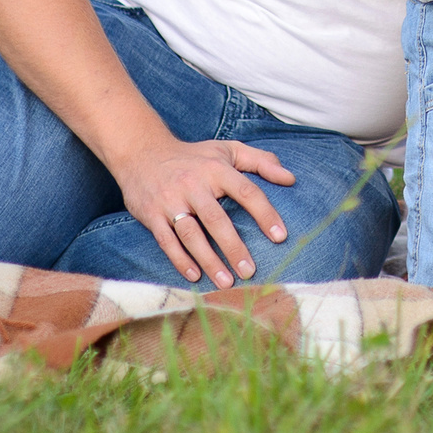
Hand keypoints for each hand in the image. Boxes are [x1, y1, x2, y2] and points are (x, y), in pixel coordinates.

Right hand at [113, 134, 296, 287]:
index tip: (280, 237)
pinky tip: (195, 276)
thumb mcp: (227, 150)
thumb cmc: (194, 156)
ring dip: (209, 260)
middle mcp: (193, 184)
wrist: (142, 151)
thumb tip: (291, 179)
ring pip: (191, 234)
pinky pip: (167, 241)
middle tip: (250, 271)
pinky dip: (181, 260)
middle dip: (234, 247)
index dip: (265, 214)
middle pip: (216, 219)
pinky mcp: (151, 215)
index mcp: (216, 169)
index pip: (246, 192)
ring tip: (227, 282)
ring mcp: (170, 200)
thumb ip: (261, 161)